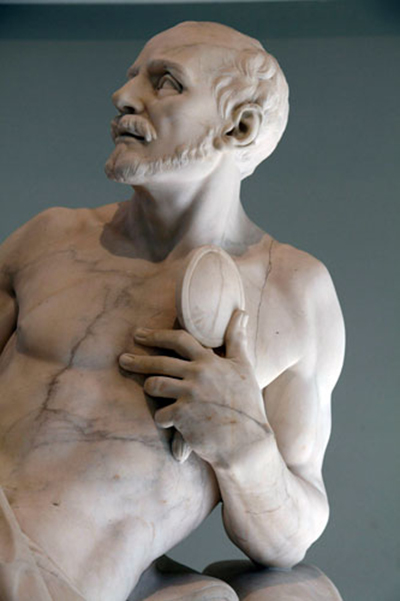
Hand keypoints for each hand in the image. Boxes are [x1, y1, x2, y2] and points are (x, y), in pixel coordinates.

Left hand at [119, 310, 271, 467]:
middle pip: (159, 362)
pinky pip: (160, 414)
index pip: (179, 339)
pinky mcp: (183, 417)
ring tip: (147, 387)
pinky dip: (161, 418)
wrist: (247, 441)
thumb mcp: (244, 366)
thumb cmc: (247, 402)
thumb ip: (236, 339)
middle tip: (123, 359)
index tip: (140, 334)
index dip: (157, 335)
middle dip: (137, 360)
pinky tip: (166, 421)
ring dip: (149, 387)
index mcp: (209, 361)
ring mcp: (189, 396)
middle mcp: (197, 375)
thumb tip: (241, 312)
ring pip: (154, 385)